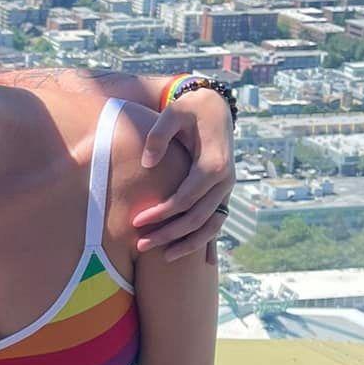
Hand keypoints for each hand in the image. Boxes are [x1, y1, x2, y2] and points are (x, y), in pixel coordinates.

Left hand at [133, 90, 234, 264]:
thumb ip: (159, 136)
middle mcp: (225, 181)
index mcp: (213, 164)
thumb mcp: (173, 114)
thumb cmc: (189, 111)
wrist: (215, 107)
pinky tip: (193, 258)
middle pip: (196, 218)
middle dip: (168, 234)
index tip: (137, 222)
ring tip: (162, 257)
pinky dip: (204, 241)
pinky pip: (216, 222)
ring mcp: (227, 189)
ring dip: (187, 244)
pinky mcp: (223, 193)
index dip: (161, 213)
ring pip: (210, 226)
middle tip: (141, 245)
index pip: (185, 198)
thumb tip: (147, 164)